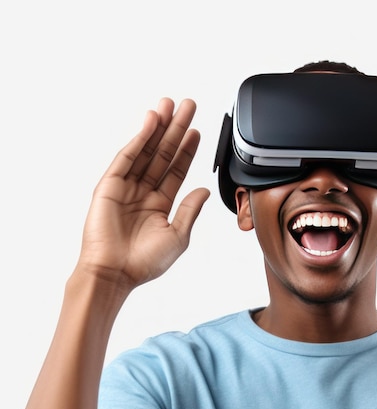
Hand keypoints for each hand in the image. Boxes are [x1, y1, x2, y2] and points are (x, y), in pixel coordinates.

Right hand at [78, 98, 209, 288]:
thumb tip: (204, 191)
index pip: (177, 170)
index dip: (187, 150)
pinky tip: (152, 122)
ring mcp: (126, 187)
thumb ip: (190, 210)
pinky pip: (128, 156)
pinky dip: (140, 138)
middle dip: (176, 129)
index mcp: (160, 205)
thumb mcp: (178, 236)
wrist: (116, 273)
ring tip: (171, 105)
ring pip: (146, 150)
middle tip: (188, 106)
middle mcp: (144, 192)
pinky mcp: (110, 184)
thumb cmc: (144, 262)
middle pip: (163, 154)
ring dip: (159, 127)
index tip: (197, 131)